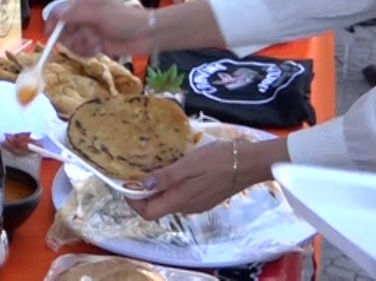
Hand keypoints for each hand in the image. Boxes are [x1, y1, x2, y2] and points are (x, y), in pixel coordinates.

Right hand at [50, 0, 150, 57]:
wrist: (146, 34)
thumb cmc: (124, 19)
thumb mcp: (99, 14)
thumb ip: (75, 14)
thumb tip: (55, 14)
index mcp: (82, 6)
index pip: (58, 13)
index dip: (52, 24)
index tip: (50, 35)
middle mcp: (82, 19)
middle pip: (62, 31)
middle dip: (71, 37)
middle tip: (86, 37)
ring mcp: (88, 33)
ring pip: (71, 43)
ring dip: (81, 45)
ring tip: (96, 42)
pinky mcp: (95, 46)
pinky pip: (81, 52)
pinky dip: (87, 52)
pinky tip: (99, 49)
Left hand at [131, 137, 286, 220]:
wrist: (248, 163)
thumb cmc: (218, 160)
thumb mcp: (189, 164)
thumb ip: (166, 176)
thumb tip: (143, 185)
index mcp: (181, 200)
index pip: (149, 213)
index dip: (134, 202)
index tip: (127, 186)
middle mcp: (187, 207)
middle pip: (157, 208)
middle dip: (143, 195)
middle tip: (136, 174)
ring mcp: (197, 204)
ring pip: (169, 201)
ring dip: (157, 189)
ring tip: (152, 168)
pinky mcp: (205, 198)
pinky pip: (181, 196)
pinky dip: (171, 187)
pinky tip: (173, 171)